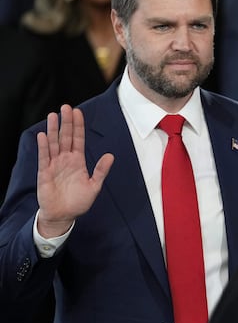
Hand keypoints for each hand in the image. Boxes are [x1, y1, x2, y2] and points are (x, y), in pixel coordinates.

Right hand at [36, 105, 113, 237]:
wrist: (64, 215)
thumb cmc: (78, 201)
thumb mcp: (94, 185)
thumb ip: (101, 170)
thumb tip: (110, 155)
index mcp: (78, 161)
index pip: (78, 139)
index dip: (78, 126)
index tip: (77, 112)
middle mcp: (65, 160)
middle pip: (66, 137)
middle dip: (66, 122)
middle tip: (66, 107)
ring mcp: (54, 165)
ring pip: (54, 144)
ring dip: (53, 130)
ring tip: (53, 116)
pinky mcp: (45, 173)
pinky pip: (44, 157)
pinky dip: (44, 146)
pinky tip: (43, 135)